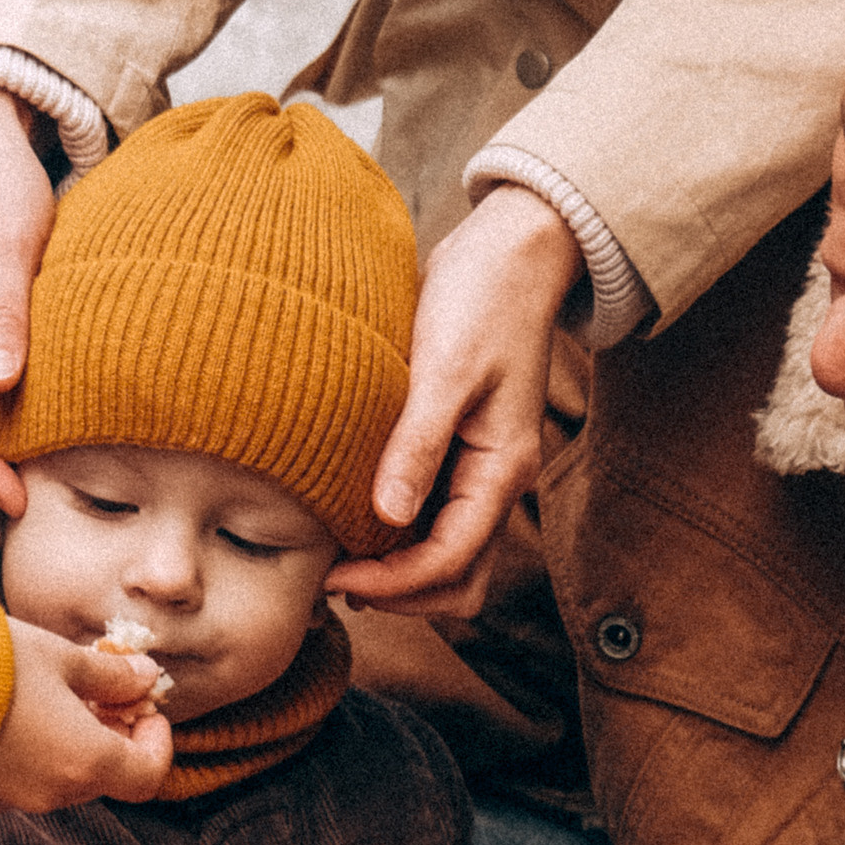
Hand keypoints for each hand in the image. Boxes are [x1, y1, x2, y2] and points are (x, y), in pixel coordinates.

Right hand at [0, 622, 172, 809]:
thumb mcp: (63, 659)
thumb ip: (111, 676)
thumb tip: (146, 678)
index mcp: (87, 762)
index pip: (148, 777)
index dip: (158, 744)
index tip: (146, 709)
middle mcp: (56, 793)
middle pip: (106, 778)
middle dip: (114, 738)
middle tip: (105, 694)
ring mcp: (16, 797)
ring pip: (66, 779)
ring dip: (76, 745)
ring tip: (59, 697)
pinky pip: (28, 779)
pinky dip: (40, 753)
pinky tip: (21, 714)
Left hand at [329, 188, 581, 615]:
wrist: (511, 251)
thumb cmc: (482, 298)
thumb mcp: (446, 368)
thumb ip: (418, 444)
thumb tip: (387, 517)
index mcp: (503, 468)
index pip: (450, 561)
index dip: (392, 582)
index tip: (333, 574)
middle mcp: (496, 479)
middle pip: (457, 579)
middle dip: (400, 593)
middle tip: (333, 579)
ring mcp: (480, 467)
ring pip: (446, 553)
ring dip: (398, 569)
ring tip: (337, 557)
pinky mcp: (461, 449)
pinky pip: (433, 515)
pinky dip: (397, 532)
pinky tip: (352, 516)